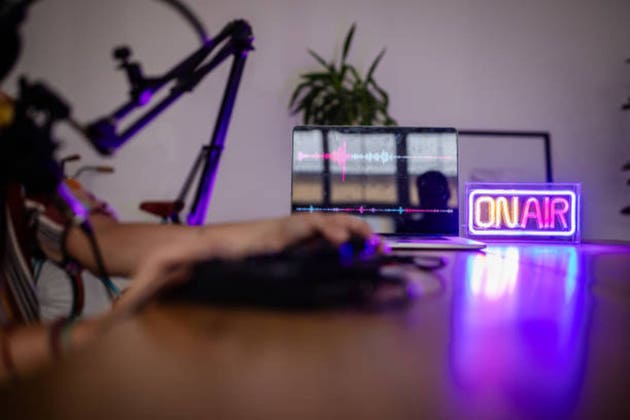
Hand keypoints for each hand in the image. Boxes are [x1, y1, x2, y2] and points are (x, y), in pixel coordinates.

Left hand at [113, 214, 377, 314]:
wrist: (167, 246)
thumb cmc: (167, 258)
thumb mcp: (153, 274)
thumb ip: (137, 292)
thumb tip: (120, 314)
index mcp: (245, 238)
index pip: (285, 227)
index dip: (313, 228)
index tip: (335, 235)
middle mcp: (262, 233)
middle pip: (309, 222)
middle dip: (342, 227)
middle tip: (373, 239)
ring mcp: (269, 236)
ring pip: (313, 227)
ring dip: (344, 231)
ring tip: (375, 243)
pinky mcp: (272, 244)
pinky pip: (309, 238)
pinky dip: (333, 239)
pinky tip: (352, 250)